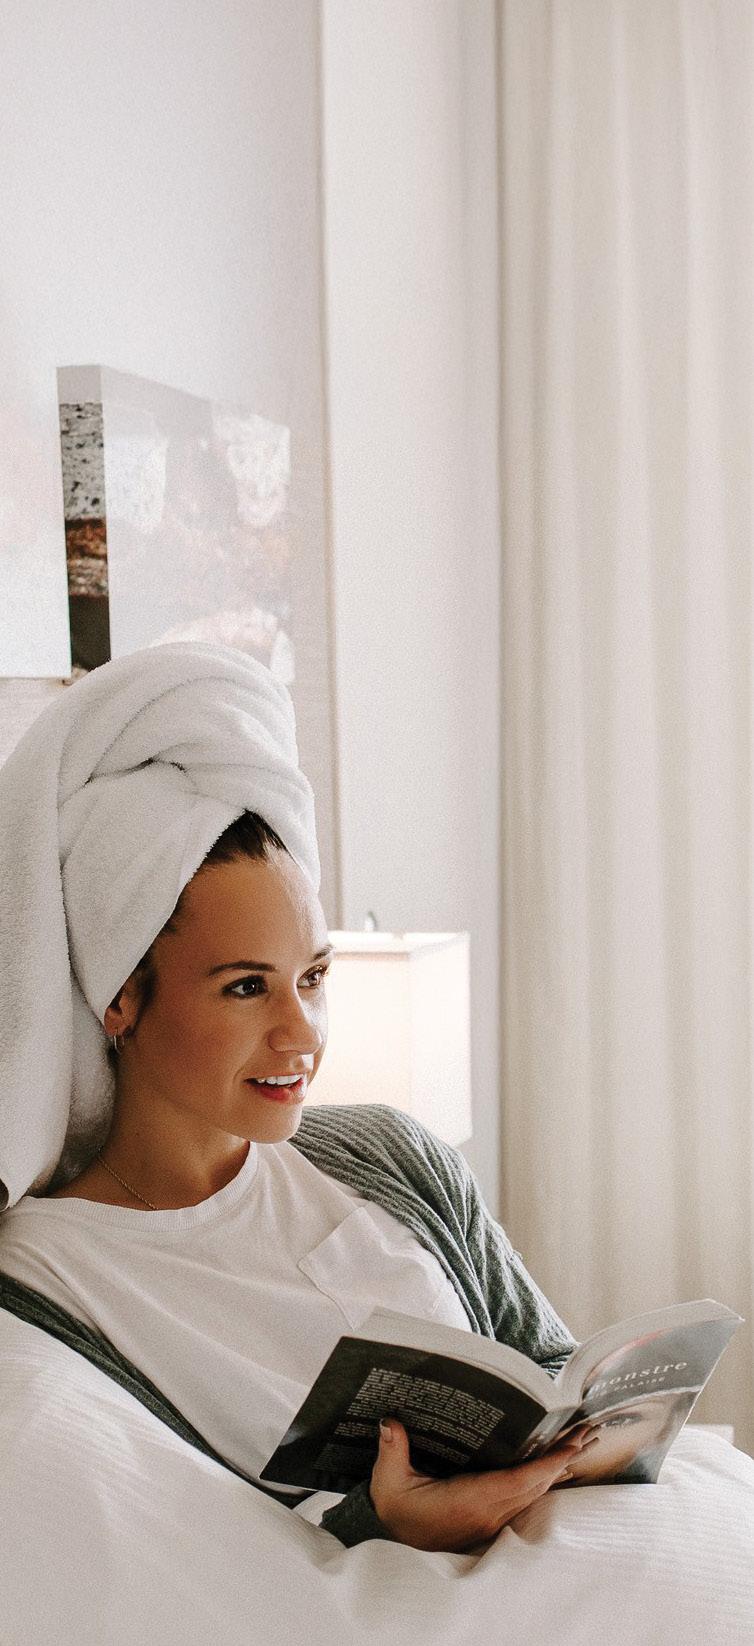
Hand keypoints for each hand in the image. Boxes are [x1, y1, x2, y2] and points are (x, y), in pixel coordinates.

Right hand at [369, 1421, 599, 1552]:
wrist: (393, 1543)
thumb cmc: (395, 1512)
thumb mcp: (388, 1482)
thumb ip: (392, 1450)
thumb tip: (391, 1422)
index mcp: (470, 1501)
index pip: (520, 1481)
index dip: (549, 1464)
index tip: (571, 1445)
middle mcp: (487, 1512)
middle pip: (536, 1485)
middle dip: (563, 1459)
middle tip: (585, 1432)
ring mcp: (491, 1519)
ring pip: (534, 1493)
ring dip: (557, 1470)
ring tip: (577, 1445)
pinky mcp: (489, 1520)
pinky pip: (525, 1499)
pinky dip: (543, 1481)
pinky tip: (553, 1470)